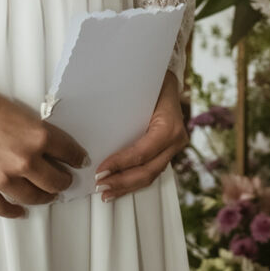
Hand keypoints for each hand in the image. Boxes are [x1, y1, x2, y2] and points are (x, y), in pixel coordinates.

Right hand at [0, 69, 88, 218]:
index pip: (69, 152)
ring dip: (43, 198)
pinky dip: (13, 212)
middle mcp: (24, 161)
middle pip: (55, 181)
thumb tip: (49, 149)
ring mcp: (3, 179)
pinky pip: (3, 208)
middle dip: (63, 182)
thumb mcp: (21, 113)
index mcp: (38, 136)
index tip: (79, 162)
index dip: (77, 158)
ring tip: (47, 196)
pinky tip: (19, 211)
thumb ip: (36, 134)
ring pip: (33, 197)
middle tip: (65, 182)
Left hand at [94, 71, 187, 201]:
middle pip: (148, 170)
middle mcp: (176, 139)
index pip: (142, 152)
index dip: (121, 164)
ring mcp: (174, 147)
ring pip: (151, 175)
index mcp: (169, 125)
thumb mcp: (140, 87)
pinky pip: (152, 170)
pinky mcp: (169, 151)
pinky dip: (135, 180)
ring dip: (127, 186)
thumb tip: (93, 118)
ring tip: (107, 192)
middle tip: (100, 186)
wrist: (169, 78)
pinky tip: (120, 186)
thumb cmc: (153, 80)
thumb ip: (123, 104)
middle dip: (122, 182)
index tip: (101, 170)